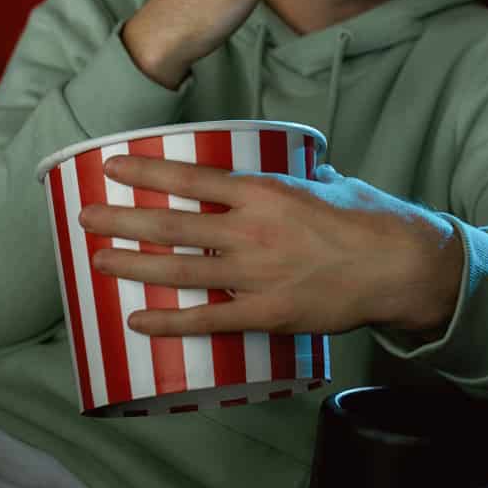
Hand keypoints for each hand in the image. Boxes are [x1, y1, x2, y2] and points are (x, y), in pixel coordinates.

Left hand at [82, 159, 464, 336]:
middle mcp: (253, 230)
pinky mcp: (266, 314)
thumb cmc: (373, 220)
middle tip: (85, 216)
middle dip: (121, 219)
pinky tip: (138, 320)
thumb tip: (292, 173)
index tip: (112, 166)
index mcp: (266, 191)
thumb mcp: (333, 184)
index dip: (146, 172)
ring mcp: (256, 274)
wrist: (402, 266)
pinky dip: (168, 321)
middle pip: (171, 224)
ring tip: (99, 261)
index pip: (191, 177)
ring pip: (179, 270)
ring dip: (132, 265)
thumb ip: (302, 180)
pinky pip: (207, 319)